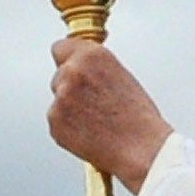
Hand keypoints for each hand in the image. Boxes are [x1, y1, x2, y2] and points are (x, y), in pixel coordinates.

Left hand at [46, 38, 171, 189]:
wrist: (141, 148)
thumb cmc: (138, 117)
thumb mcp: (121, 76)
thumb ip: (96, 68)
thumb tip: (83, 68)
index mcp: (92, 56)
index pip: (61, 47)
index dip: (68, 59)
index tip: (71, 64)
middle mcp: (72, 72)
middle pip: (59, 74)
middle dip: (70, 86)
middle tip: (93, 102)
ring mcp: (60, 98)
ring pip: (58, 98)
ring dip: (69, 107)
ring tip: (96, 120)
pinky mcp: (54, 121)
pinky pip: (56, 121)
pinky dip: (67, 127)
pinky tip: (89, 132)